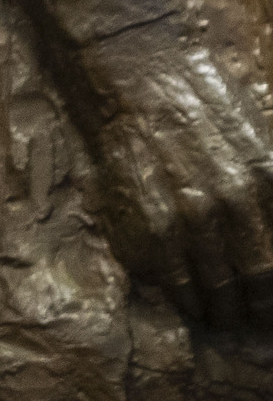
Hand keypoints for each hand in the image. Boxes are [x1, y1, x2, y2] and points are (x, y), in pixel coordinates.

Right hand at [83, 24, 272, 327]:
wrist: (141, 78)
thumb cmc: (209, 105)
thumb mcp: (267, 142)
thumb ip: (270, 190)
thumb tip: (270, 244)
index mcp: (271, 179)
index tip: (271, 307)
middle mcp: (235, 201)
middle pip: (259, 279)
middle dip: (259, 308)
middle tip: (256, 322)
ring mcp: (188, 215)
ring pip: (215, 286)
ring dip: (222, 311)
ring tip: (225, 321)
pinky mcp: (148, 221)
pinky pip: (172, 277)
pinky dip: (184, 298)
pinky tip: (190, 304)